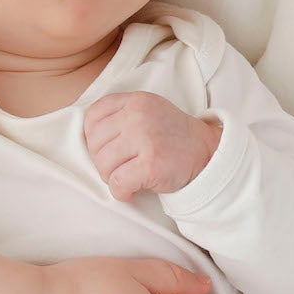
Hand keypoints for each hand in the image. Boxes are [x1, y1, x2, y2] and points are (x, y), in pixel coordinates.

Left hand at [83, 90, 221, 201]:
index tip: (108, 148)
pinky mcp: (151, 164)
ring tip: (128, 177)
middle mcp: (137, 116)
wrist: (206, 153)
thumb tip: (87, 138)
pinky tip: (132, 191)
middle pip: (94, 144)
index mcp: (134, 101)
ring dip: (112, 178)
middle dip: (103, 161)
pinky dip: (121, 192)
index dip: (93, 137)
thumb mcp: (147, 111)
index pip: (92, 116)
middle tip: (122, 166)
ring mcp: (145, 139)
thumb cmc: (171, 136)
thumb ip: (119, 115)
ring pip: (103, 165)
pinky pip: (118, 183)